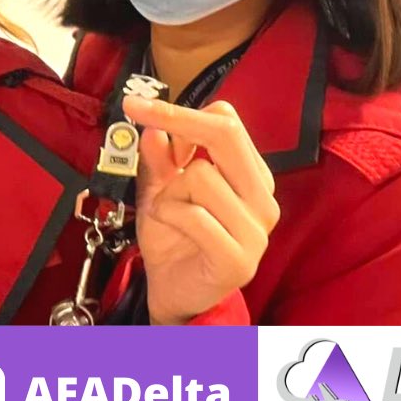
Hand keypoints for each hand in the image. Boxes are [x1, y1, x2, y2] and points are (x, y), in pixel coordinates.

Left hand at [121, 96, 279, 324]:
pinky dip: (167, 214)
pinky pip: (194, 214)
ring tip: (166, 211)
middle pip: (226, 135)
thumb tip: (154, 125)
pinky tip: (167, 227)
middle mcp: (262, 199)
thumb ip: (159, 159)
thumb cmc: (174, 239)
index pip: (227, 122)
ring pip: (201, 176)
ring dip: (168, 191)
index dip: (182, 111)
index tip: (140, 105)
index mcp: (251, 176)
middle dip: (177, 121)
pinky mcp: (239, 258)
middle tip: (138, 113)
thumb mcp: (160, 190)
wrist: (175, 295)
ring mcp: (256, 230)